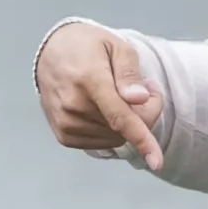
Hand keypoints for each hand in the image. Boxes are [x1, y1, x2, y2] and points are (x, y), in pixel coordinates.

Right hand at [36, 22, 164, 170]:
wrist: (50, 53)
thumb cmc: (87, 47)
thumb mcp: (116, 46)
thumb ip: (129, 73)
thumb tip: (139, 99)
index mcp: (89, 80)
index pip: (120, 116)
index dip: (142, 139)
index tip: (157, 162)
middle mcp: (73, 106)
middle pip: (124, 128)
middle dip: (143, 112)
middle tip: (143, 90)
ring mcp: (66, 123)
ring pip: (115, 138)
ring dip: (126, 123)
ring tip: (120, 96)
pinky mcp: (63, 134)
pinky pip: (101, 143)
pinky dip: (111, 131)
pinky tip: (105, 109)